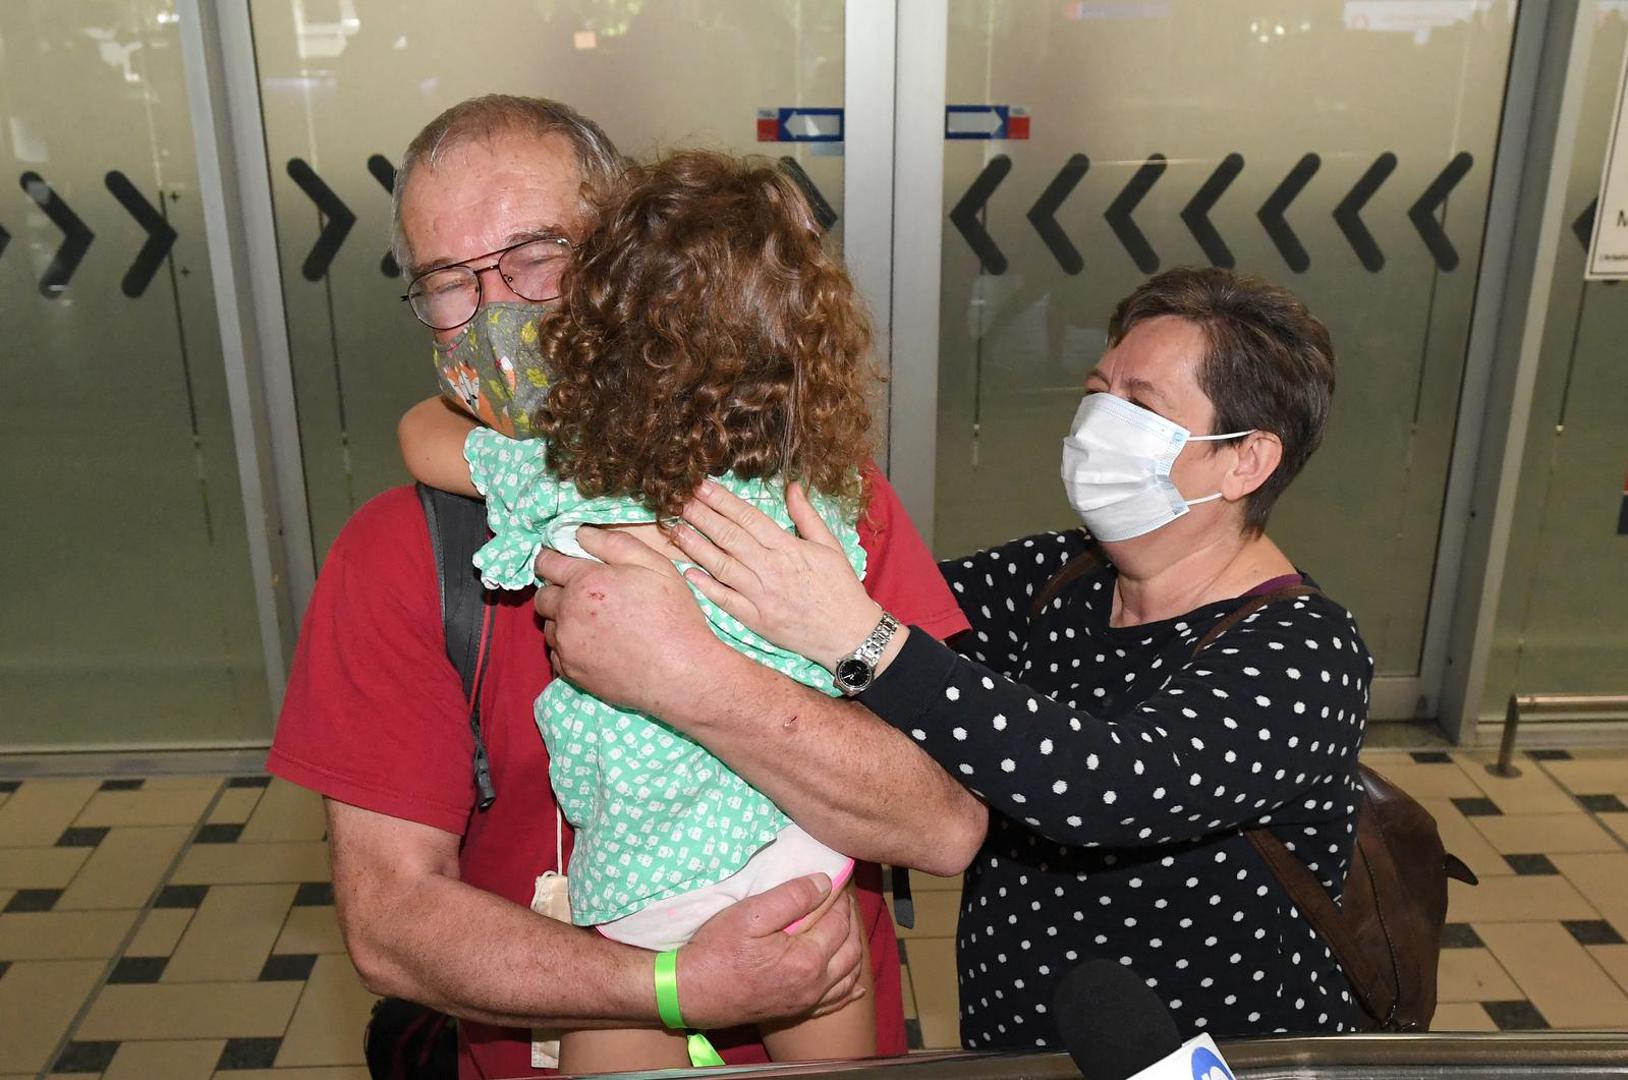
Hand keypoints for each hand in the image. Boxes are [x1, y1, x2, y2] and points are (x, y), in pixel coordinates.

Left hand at [533, 528, 739, 718]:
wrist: (682, 673)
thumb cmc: (673, 616)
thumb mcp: (654, 565)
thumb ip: (614, 543)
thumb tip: (581, 533)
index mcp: (586, 583)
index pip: (548, 562)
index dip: (551, 557)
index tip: (559, 559)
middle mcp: (568, 614)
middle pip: (542, 596)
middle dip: (556, 589)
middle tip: (581, 592)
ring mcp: (568, 646)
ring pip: (549, 626)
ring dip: (562, 619)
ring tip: (592, 621)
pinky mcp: (572, 673)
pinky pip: (557, 654)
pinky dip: (569, 646)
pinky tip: (594, 645)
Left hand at [673, 480, 881, 670]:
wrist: (850, 635)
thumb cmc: (841, 589)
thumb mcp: (830, 546)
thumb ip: (807, 516)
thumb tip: (791, 486)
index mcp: (789, 549)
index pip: (749, 518)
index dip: (723, 500)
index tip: (702, 486)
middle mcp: (772, 570)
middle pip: (730, 537)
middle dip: (702, 516)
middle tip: (678, 499)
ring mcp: (762, 596)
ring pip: (722, 566)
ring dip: (696, 546)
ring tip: (675, 529)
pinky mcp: (756, 620)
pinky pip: (726, 601)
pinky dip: (705, 587)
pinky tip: (687, 573)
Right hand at [677, 874, 864, 1027]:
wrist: (689, 993)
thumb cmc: (716, 951)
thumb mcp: (750, 915)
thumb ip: (792, 897)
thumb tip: (826, 883)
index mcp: (807, 959)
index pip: (838, 922)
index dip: (840, 898)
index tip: (837, 880)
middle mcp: (814, 985)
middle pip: (850, 948)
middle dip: (850, 920)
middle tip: (841, 899)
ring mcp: (806, 1002)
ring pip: (847, 975)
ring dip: (853, 949)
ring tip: (846, 927)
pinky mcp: (795, 1011)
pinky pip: (834, 1002)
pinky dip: (848, 989)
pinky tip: (854, 983)